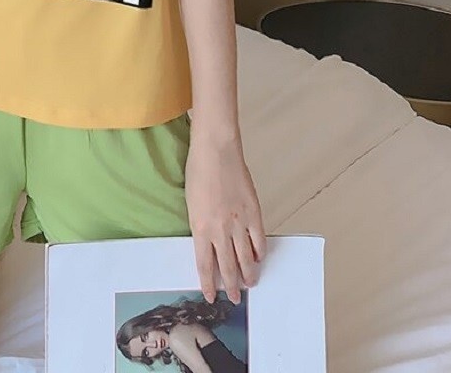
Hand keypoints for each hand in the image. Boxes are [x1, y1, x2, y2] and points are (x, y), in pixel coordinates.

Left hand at [185, 135, 265, 304]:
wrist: (216, 152)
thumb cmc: (198, 172)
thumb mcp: (191, 204)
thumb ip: (200, 226)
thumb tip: (207, 244)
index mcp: (200, 228)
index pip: (205, 265)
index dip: (208, 284)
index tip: (210, 296)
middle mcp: (220, 230)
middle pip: (227, 267)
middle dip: (231, 286)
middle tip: (234, 298)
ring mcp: (239, 223)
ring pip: (246, 258)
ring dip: (249, 275)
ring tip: (250, 284)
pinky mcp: (254, 213)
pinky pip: (259, 240)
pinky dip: (260, 252)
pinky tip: (259, 259)